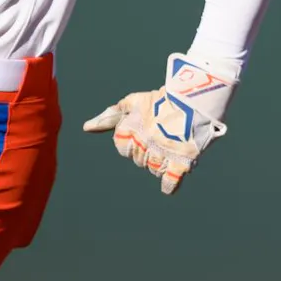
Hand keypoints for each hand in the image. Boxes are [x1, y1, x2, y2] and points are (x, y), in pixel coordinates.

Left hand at [82, 53, 236, 194]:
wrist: (194, 96)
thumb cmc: (162, 99)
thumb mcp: (133, 102)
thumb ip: (109, 116)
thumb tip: (86, 128)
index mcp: (131, 129)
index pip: (122, 147)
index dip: (132, 141)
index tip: (144, 132)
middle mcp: (144, 143)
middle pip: (139, 159)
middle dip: (148, 150)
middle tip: (162, 137)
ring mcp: (163, 153)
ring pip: (153, 169)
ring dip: (160, 162)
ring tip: (172, 147)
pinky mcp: (182, 161)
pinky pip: (170, 181)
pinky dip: (169, 184)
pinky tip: (168, 184)